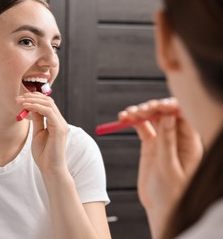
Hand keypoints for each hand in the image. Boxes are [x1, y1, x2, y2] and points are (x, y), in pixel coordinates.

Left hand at [16, 92, 67, 175]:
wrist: (50, 169)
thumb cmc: (44, 154)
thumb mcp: (37, 133)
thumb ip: (37, 120)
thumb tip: (32, 108)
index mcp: (55, 122)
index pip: (47, 103)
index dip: (34, 98)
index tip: (20, 99)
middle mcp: (60, 121)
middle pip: (48, 100)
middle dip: (32, 97)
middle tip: (18, 98)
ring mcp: (61, 124)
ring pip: (49, 104)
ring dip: (33, 100)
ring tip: (20, 101)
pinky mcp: (59, 129)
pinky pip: (48, 112)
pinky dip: (37, 107)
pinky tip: (27, 107)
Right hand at [119, 97, 202, 236]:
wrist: (160, 209)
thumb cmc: (172, 194)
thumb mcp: (169, 168)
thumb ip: (168, 142)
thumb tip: (168, 117)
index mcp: (190, 143)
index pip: (183, 116)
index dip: (171, 107)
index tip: (158, 105)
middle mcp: (177, 138)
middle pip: (166, 114)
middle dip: (152, 108)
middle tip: (139, 111)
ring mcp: (163, 140)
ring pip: (152, 118)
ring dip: (139, 112)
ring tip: (127, 114)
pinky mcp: (150, 145)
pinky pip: (141, 128)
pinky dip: (132, 122)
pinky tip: (123, 119)